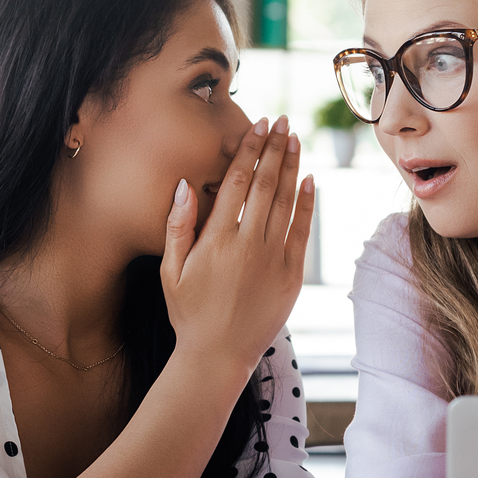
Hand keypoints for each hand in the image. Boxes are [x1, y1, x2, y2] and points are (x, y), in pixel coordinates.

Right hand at [161, 116, 313, 381]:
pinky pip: (302, 231)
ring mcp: (272, 259)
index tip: (257, 126)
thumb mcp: (169, 271)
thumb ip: (178, 226)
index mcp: (216, 240)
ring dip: (291, 167)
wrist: (217, 355)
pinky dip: (306, 203)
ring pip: (286, 201)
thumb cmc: (188, 313)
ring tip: (294, 139)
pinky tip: (308, 179)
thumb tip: (186, 185)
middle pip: (264, 184)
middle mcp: (247, 244)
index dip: (248, 150)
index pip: (236, 182)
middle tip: (281, 122)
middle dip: (273, 148)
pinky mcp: (291, 275)